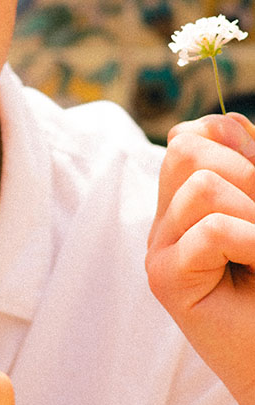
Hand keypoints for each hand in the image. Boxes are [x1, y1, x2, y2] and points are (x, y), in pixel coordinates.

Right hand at [146, 112, 254, 404]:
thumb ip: (250, 166)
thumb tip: (227, 124)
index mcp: (188, 201)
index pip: (193, 135)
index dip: (237, 144)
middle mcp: (166, 221)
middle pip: (187, 148)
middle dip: (248, 174)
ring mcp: (159, 250)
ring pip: (202, 187)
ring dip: (254, 214)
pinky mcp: (164, 280)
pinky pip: (211, 231)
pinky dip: (251, 243)